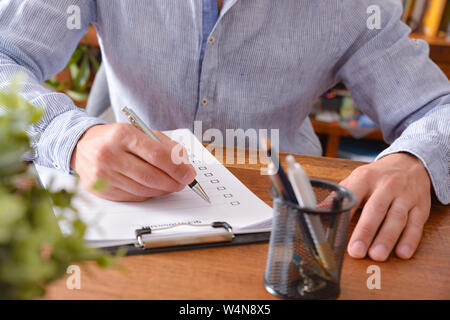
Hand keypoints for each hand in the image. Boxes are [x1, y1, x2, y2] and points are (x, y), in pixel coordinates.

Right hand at [70, 123, 196, 201]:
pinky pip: (133, 197)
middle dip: (173, 182)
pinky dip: (148, 194)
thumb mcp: (140, 132)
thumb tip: (184, 164)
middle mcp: (109, 154)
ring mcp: (103, 174)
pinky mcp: (101, 189)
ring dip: (163, 190)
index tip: (189, 173)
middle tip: (183, 182)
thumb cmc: (116, 138)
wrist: (81, 145)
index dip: (177, 167)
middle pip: (151, 176)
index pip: (157, 155)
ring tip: (171, 185)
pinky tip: (153, 188)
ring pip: (143, 189)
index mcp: (122, 135)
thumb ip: (164, 145)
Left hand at [341, 152, 430, 260]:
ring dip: (387, 238)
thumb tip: (317, 211)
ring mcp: (406, 196)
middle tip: (356, 250)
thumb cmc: (377, 176)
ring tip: (377, 254)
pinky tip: (402, 252)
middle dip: (366, 231)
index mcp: (366, 177)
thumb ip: (338, 196)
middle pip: (376, 209)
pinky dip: (410, 239)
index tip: (335, 229)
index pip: (353, 194)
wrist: (410, 163)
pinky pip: (416, 224)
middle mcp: (387, 185)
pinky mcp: (421, 207)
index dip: (344, 212)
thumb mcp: (356, 179)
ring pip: (397, 218)